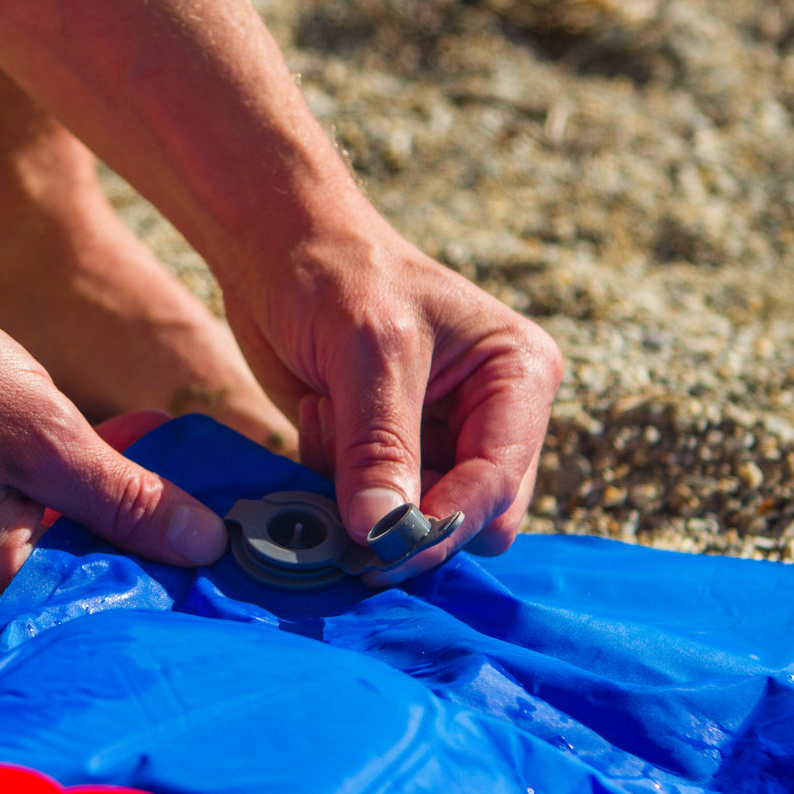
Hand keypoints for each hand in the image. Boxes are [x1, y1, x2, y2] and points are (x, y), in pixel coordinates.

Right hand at [0, 281, 228, 627]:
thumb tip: (206, 547)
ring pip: (50, 558)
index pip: (105, 609)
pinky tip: (96, 453)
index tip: (224, 544)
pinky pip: (14, 539)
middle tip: (199, 488)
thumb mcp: (48, 435)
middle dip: (142, 536)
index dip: (171, 575)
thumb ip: (129, 501)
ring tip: (153, 451)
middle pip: (78, 586)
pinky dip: (57, 503)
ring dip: (104, 512)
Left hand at [221, 212, 562, 584]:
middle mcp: (492, 415)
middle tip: (343, 485)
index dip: (447, 520)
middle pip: (473, 518)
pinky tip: (318, 417)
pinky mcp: (391, 454)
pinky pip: (373, 508)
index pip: (501, 481)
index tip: (385, 545)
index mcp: (517, 376)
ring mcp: (441, 438)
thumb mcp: (368, 352)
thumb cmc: (336, 275)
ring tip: (327, 417)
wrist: (276, 248)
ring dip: (362, 491)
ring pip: (418, 521)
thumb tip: (383, 533)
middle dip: (405, 511)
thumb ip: (380, 446)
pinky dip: (336, 481)